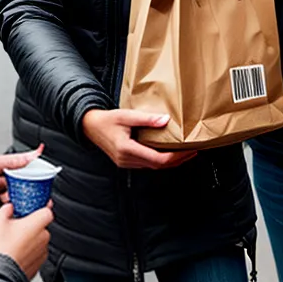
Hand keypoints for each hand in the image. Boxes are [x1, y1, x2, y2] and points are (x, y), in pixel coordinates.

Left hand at [0, 145, 43, 221]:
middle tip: (38, 184)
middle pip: (18, 177)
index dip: (30, 158)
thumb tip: (19, 171)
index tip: (42, 155)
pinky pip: (6, 204)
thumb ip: (0, 174)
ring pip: (13, 191)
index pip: (16, 161)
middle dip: (28, 181)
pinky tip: (14, 208)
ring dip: (20, 195)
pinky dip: (12, 206)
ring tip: (25, 198)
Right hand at [0, 202, 53, 279]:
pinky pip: (34, 256)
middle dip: (29, 227)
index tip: (32, 209)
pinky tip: (13, 255)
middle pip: (40, 227)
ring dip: (28, 242)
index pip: (47, 210)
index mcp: (38, 222)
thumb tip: (8, 208)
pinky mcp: (37, 266)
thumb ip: (5, 211)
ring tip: (11, 245)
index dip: (38, 209)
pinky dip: (26, 255)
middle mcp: (44, 237)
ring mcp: (42, 253)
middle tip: (14, 228)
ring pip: (37, 243)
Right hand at [82, 109, 196, 169]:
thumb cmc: (106, 120)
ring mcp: (126, 163)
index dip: (176, 157)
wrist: (89, 126)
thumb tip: (165, 120)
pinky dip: (160, 159)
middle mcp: (127, 160)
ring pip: (153, 166)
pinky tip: (168, 152)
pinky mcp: (126, 162)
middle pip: (158, 165)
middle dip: (178, 160)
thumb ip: (146, 119)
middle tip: (192, 151)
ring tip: (184, 151)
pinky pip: (147, 164)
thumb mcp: (126, 116)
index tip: (189, 150)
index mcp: (127, 149)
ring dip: (170, 161)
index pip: (158, 159)